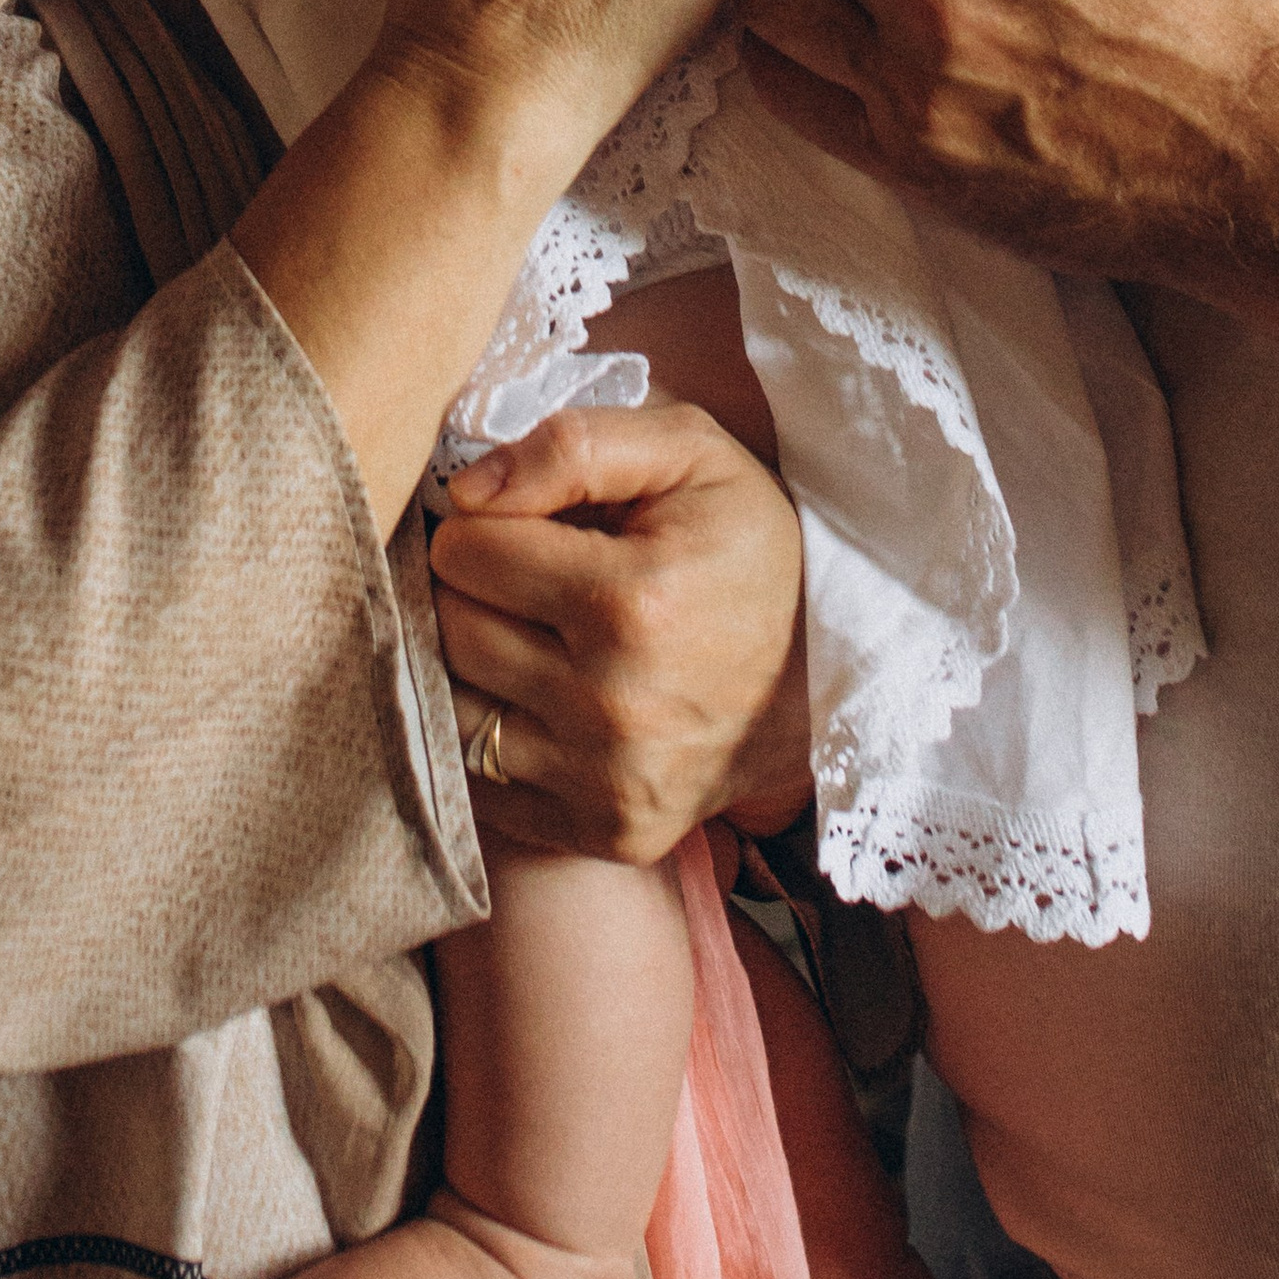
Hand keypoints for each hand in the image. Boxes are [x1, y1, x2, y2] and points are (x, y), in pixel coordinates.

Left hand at [430, 405, 810, 861]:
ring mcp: (610, 783)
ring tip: (530, 639)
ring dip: (475, 669)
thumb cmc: (743, 546)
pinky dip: (498, 740)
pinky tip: (545, 703)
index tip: (525, 528)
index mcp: (632, 602)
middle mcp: (616, 706)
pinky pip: (486, 785)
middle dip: (473, 593)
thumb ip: (572, 446)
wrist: (827, 669)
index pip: (466, 552)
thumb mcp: (688, 453)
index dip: (485, 526)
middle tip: (524, 580)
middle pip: (451, 632)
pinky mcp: (608, 833)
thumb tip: (466, 493)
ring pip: (455, 711)